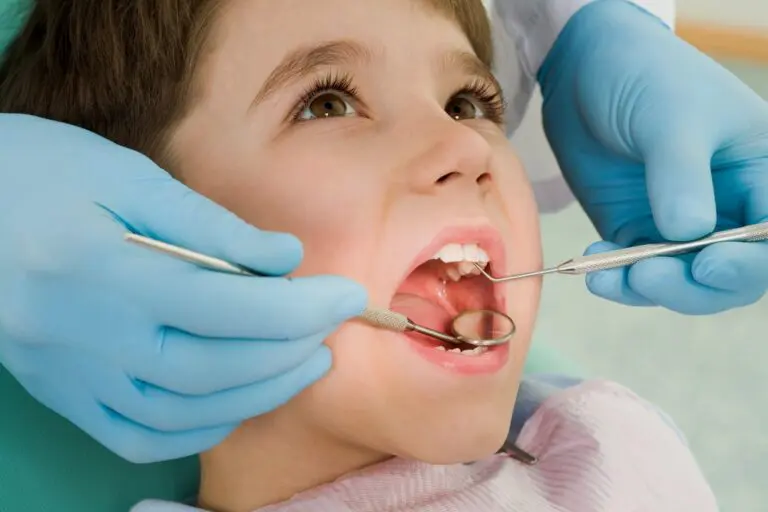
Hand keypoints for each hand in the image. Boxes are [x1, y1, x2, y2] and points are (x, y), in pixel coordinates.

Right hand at [0, 115, 367, 462]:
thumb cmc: (41, 174)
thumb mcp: (127, 177)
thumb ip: (210, 226)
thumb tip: (285, 259)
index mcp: (103, 272)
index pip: (228, 308)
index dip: (300, 307)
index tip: (346, 294)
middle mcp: (86, 338)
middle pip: (214, 366)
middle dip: (290, 350)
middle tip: (333, 325)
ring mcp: (72, 376)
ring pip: (184, 410)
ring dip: (260, 393)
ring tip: (306, 362)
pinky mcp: (64, 394)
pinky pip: (141, 436)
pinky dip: (203, 426)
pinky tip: (240, 400)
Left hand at [539, 0, 767, 314]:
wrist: (586, 70)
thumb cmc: (645, 78)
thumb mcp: (670, 118)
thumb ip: (681, 175)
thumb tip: (688, 233)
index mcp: (760, 173)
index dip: (749, 261)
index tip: (709, 263)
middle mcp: (728, 207)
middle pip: (732, 274)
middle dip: (694, 285)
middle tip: (648, 276)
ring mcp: (681, 224)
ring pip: (684, 281)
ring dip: (650, 288)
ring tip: (610, 276)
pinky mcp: (638, 231)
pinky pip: (637, 272)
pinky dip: (619, 279)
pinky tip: (596, 269)